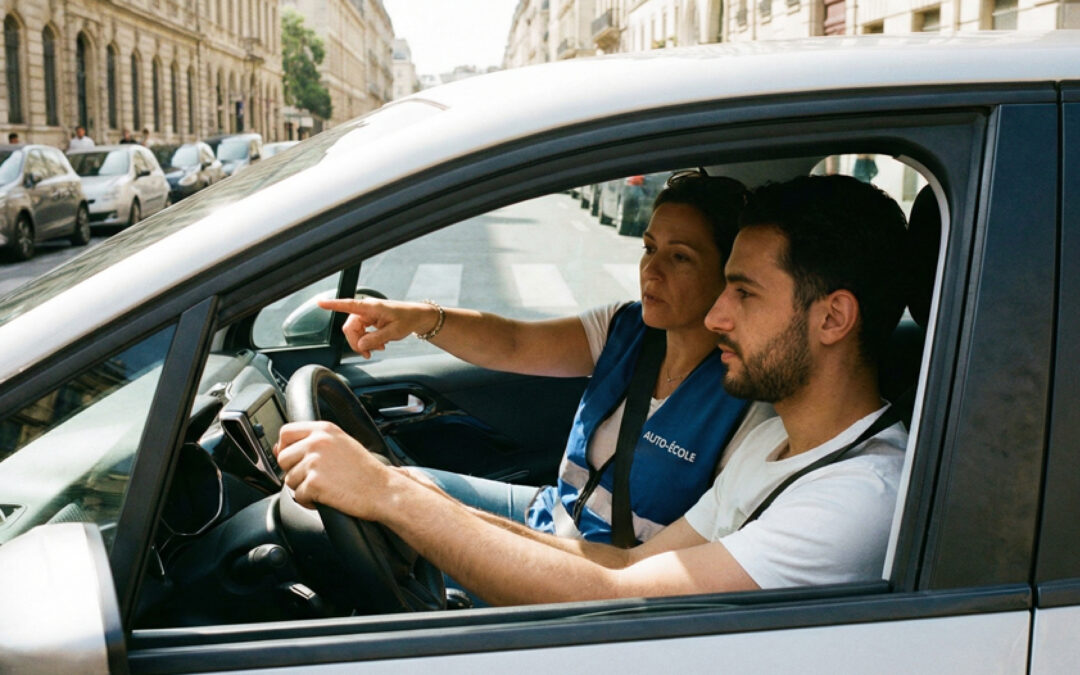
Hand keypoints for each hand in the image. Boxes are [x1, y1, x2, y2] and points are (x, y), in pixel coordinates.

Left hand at [274, 420, 389, 518]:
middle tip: (314, 477)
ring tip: (325, 488)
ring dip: (303, 487)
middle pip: (283, 457)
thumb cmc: (366, 471)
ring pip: (289, 479)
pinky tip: (326, 497)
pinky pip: (297, 495)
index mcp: (324, 429)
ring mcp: (315, 462)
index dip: (285, 447)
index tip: (293, 458)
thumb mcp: (342, 444)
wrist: (383, 491)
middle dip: (294, 471)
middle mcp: (317, 442)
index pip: (286, 432)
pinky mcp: (314, 483)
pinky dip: (309, 501)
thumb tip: (279, 449)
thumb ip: (314, 441)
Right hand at [318, 298, 438, 357]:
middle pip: (350, 328)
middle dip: (356, 343)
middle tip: (368, 354)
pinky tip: (379, 345)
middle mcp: (366, 309)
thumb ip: (376, 338)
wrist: (418, 317)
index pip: (348, 304)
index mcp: (371, 307)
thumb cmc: (408, 319)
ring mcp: (367, 315)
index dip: (333, 305)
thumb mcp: (395, 331)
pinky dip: (368, 342)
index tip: (320, 303)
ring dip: (363, 344)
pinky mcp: (370, 321)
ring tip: (379, 349)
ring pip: (355, 333)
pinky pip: (361, 333)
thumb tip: (361, 344)